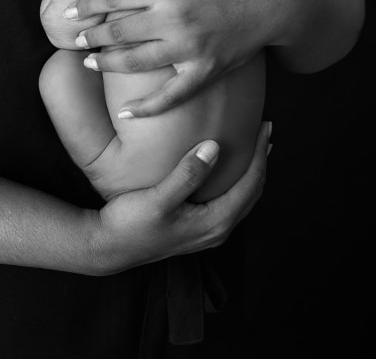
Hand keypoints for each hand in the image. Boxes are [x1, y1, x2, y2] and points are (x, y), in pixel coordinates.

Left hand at [67, 0, 286, 115]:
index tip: (70, 11)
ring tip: (90, 63)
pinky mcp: (207, 69)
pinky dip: (148, 108)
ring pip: (136, 63)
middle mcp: (174, 19)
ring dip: (108, 65)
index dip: (87, 5)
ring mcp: (190, 48)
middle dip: (92, 36)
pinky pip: (172, 95)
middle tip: (75, 38)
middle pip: (118, 32)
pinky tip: (128, 114)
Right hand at [91, 121, 270, 274]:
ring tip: (253, 146)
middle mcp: (217, 230)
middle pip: (252, 191)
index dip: (259, 154)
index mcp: (215, 222)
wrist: (110, 248)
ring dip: (250, 171)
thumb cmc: (132, 224)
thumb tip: (215, 147)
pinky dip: (235, 181)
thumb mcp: (159, 198)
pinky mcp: (197, 228)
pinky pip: (228, 202)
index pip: (250, 183)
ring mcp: (208, 232)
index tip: (264, 126)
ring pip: (242, 198)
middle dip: (261, 160)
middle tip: (265, 130)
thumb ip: (188, 174)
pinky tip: (225, 168)